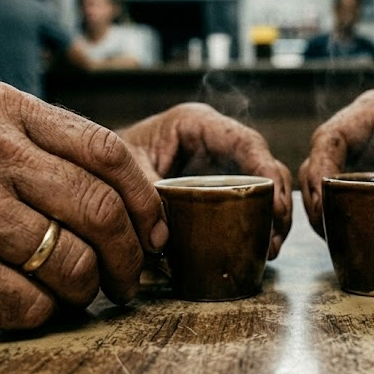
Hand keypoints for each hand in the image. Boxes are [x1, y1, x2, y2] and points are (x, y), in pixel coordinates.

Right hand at [0, 82, 166, 328]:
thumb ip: (41, 146)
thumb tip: (127, 194)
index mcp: (1, 108)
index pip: (108, 151)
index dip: (145, 199)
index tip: (154, 230)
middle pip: (101, 209)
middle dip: (131, 255)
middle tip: (131, 277)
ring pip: (73, 262)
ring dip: (88, 290)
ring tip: (80, 293)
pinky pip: (31, 303)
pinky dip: (45, 313)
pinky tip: (34, 305)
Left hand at [118, 103, 292, 257]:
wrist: (95, 166)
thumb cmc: (109, 157)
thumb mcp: (126, 167)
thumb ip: (145, 192)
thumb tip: (165, 235)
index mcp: (196, 124)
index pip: (245, 143)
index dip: (268, 172)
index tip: (277, 205)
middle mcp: (215, 140)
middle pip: (263, 166)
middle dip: (278, 201)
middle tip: (276, 237)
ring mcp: (219, 164)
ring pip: (262, 185)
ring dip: (272, 217)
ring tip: (271, 249)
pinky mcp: (217, 186)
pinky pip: (247, 200)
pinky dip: (257, 223)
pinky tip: (260, 248)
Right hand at [298, 90, 373, 236]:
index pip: (332, 136)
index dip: (320, 168)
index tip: (323, 201)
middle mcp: (361, 134)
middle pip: (318, 162)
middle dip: (315, 195)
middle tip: (324, 228)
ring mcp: (360, 161)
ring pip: (322, 185)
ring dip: (320, 212)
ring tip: (332, 238)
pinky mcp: (364, 187)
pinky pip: (338, 203)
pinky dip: (335, 222)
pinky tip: (342, 240)